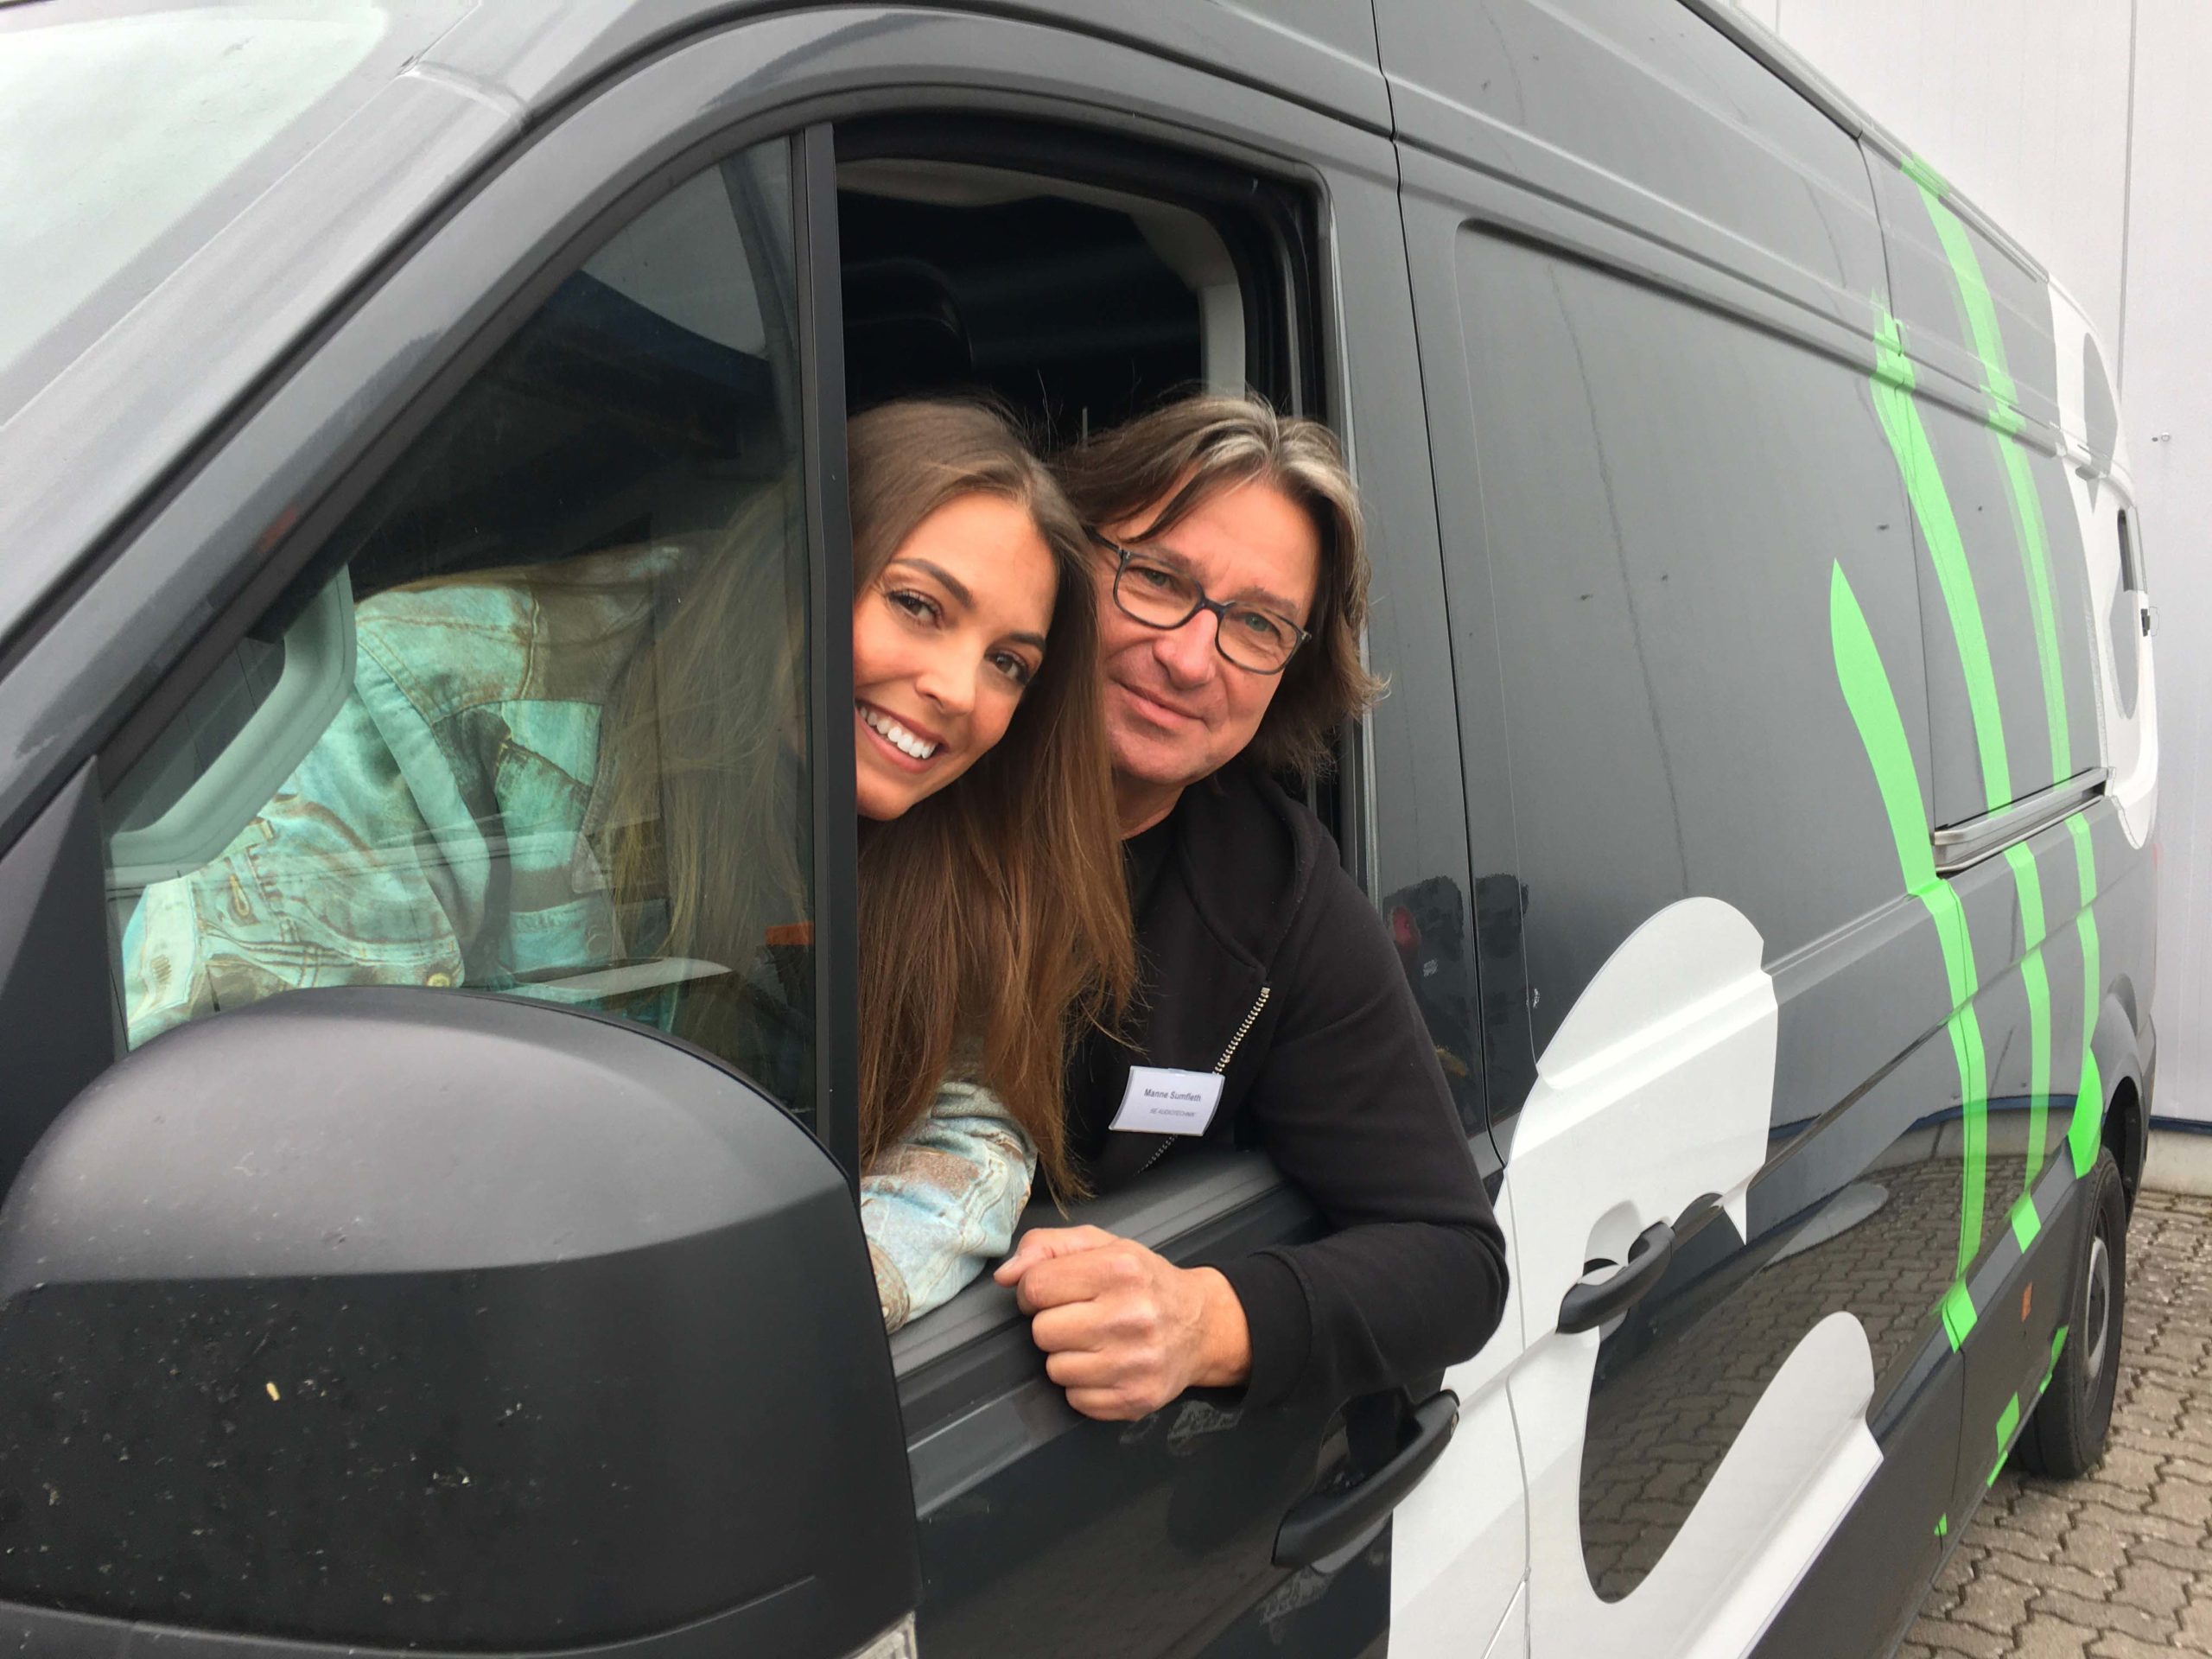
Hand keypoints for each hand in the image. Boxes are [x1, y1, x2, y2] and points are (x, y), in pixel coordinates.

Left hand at [993, 1226, 1251, 1420]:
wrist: (1201, 1326)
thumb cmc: (1144, 1282)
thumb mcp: (1102, 1245)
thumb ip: (1047, 1246)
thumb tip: (1005, 1276)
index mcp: (1119, 1268)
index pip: (1036, 1286)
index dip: (1035, 1290)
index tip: (1055, 1292)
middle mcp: (1131, 1316)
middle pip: (1042, 1331)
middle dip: (1054, 1323)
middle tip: (1081, 1317)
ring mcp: (1135, 1363)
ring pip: (1055, 1369)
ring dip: (1067, 1356)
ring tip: (1096, 1342)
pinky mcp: (1136, 1399)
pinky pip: (1076, 1399)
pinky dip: (1084, 1385)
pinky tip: (1107, 1366)